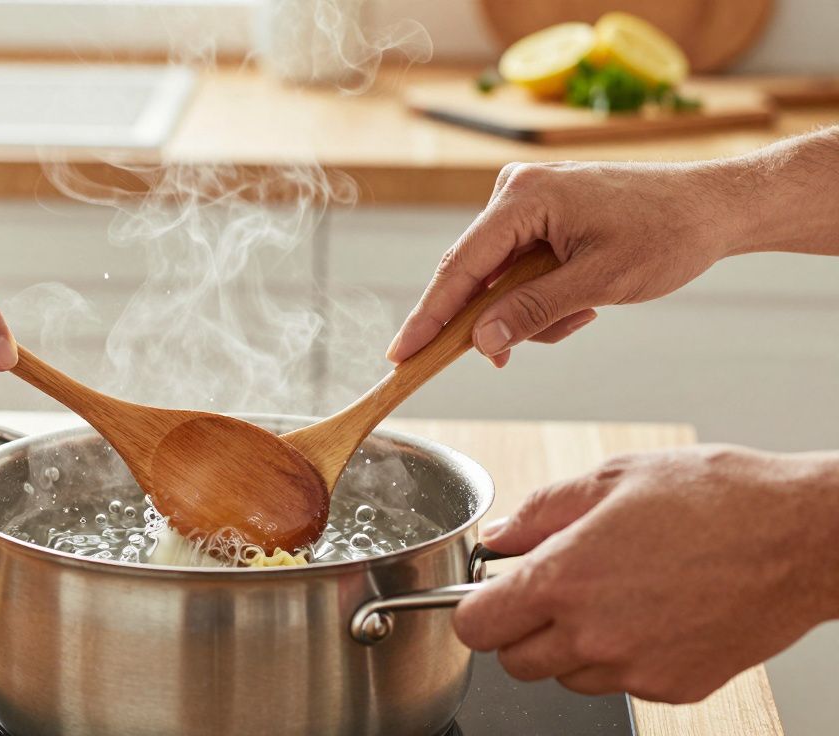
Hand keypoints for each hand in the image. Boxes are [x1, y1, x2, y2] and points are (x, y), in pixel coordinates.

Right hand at [387, 159, 746, 366]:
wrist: (715, 208)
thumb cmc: (668, 234)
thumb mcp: (599, 284)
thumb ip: (533, 311)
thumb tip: (481, 341)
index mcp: (524, 197)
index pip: (460, 266)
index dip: (428, 317)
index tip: (399, 355)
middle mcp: (516, 192)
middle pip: (475, 274)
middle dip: (494, 320)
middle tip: (505, 360)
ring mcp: (528, 202)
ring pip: (499, 279)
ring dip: (532, 311)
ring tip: (584, 313)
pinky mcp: (542, 216)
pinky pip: (519, 270)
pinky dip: (541, 296)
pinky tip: (582, 301)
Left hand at [456, 445, 838, 702]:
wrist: (803, 537)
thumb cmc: (716, 498)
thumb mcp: (611, 478)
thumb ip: (540, 512)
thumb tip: (500, 537)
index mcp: (563, 579)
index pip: (475, 625)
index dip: (475, 605)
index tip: (490, 589)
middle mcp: (592, 635)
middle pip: (514, 661)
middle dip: (518, 628)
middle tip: (548, 589)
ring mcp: (634, 668)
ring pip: (564, 676)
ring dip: (568, 646)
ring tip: (610, 594)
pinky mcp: (674, 686)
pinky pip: (619, 682)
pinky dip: (620, 656)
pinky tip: (649, 612)